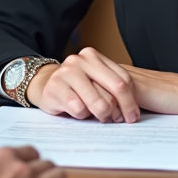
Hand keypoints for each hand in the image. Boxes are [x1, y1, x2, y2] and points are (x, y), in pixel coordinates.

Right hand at [25, 47, 139, 123]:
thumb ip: (112, 88)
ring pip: (99, 103)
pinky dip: (82, 116)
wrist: (45, 85)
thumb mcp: (94, 81)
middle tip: (119, 120)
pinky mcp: (55, 87)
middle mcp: (79, 61)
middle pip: (115, 90)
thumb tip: (131, 112)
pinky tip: (78, 112)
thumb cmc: (75, 87)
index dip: (131, 101)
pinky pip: (79, 109)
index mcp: (93, 56)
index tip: (132, 116)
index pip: (123, 79)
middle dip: (121, 110)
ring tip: (98, 116)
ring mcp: (66, 72)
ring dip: (102, 115)